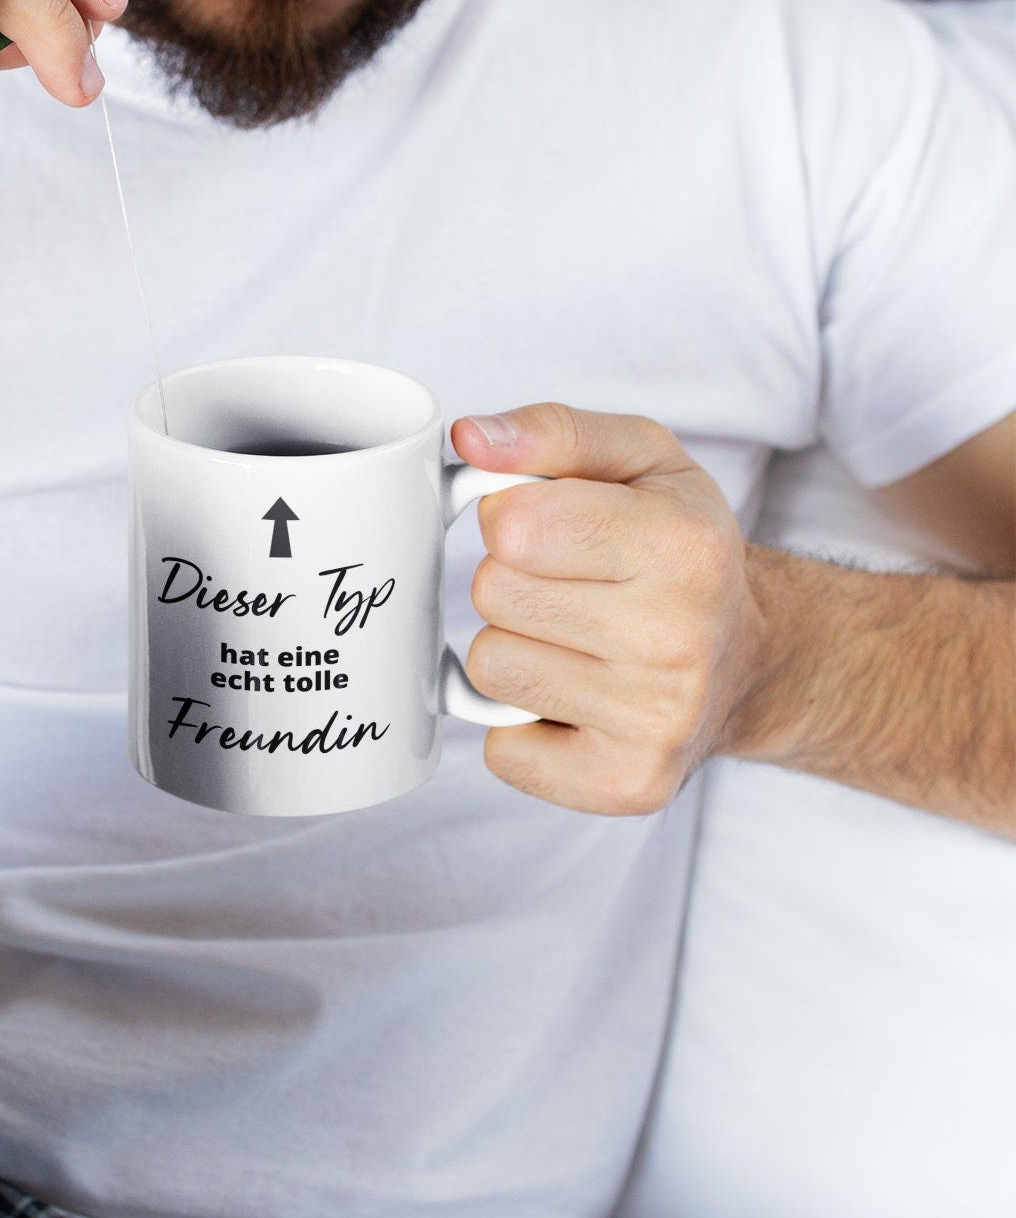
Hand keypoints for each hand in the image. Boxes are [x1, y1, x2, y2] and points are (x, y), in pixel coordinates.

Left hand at [449, 403, 762, 814]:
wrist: (748, 659)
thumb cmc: (680, 548)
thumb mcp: (640, 458)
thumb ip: (552, 432)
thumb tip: (469, 439)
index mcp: (683, 544)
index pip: (514, 525)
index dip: (511, 516)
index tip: (549, 524)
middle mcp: (679, 637)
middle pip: (494, 594)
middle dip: (513, 580)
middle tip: (571, 585)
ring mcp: (657, 721)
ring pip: (491, 669)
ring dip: (515, 648)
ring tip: (575, 640)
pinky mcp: (628, 785)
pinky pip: (501, 750)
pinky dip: (519, 724)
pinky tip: (574, 699)